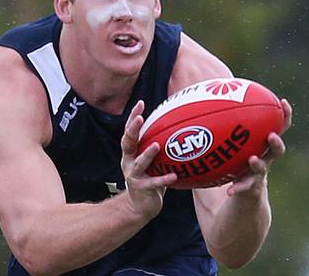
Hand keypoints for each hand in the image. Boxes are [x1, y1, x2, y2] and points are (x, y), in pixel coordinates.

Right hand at [120, 100, 176, 218]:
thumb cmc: (151, 177)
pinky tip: (174, 177)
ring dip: (147, 154)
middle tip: (141, 118)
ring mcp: (133, 175)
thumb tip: (181, 127)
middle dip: (133, 129)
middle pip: (127, 142)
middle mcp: (129, 161)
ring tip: (157, 146)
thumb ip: (161, 146)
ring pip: (139, 162)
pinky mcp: (141, 188)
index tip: (141, 103)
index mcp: (131, 152)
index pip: (130, 131)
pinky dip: (163, 179)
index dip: (133, 117)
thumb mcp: (154, 160)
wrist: (141, 206)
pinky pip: (153, 183)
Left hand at [227, 99, 292, 196]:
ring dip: (258, 163)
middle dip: (276, 141)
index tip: (282, 102)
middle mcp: (266, 157)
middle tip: (271, 135)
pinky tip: (229, 190)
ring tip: (252, 159)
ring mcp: (260, 173)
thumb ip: (225, 123)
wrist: (246, 191)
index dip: (283, 115)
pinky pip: (243, 188)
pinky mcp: (250, 187)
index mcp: (263, 142)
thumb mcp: (234, 141)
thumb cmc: (239, 159)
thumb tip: (206, 96)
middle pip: (277, 148)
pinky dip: (237, 188)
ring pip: (263, 168)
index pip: (278, 127)